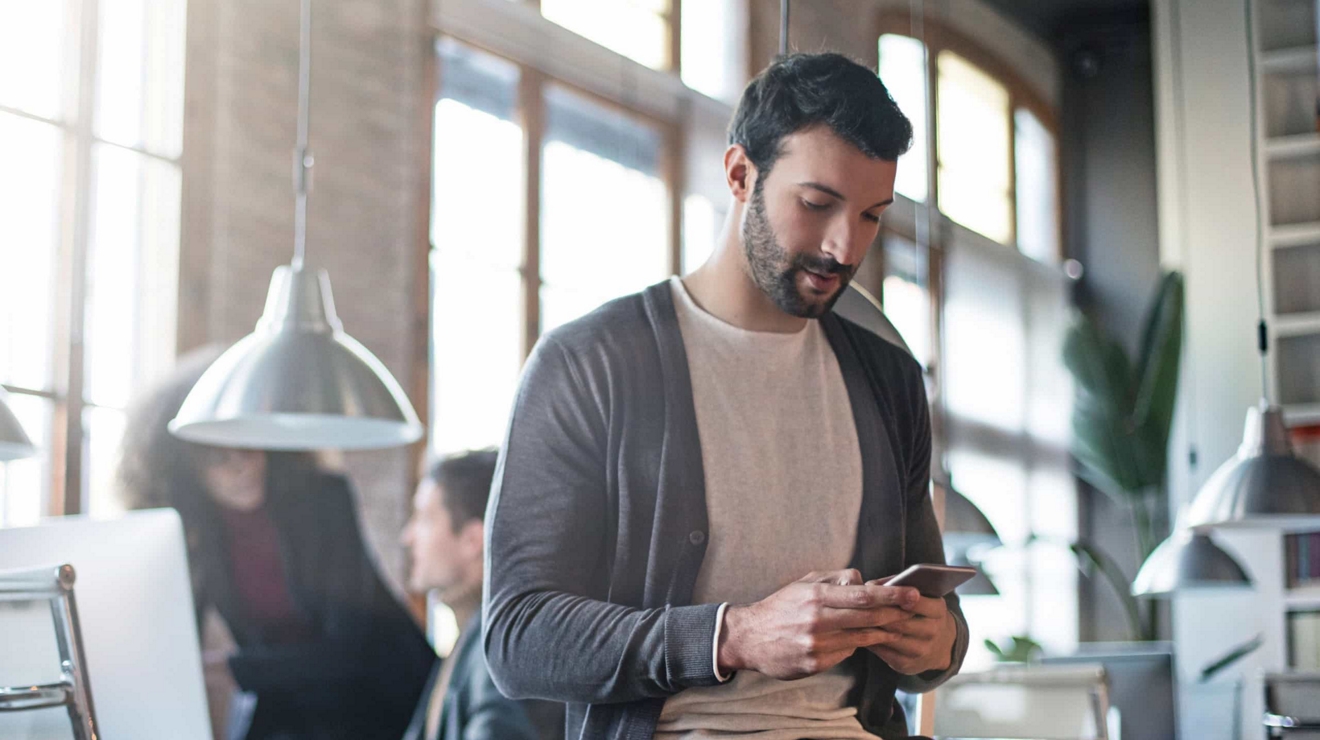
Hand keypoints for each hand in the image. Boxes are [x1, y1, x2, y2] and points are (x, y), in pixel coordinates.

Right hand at [717, 569, 921, 680]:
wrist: (750, 638)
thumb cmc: (780, 607)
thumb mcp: (804, 584)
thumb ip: (834, 579)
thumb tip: (863, 579)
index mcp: (816, 596)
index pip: (863, 595)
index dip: (891, 595)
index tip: (912, 593)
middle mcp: (818, 620)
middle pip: (868, 617)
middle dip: (895, 612)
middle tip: (913, 609)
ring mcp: (817, 644)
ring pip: (861, 638)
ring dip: (882, 631)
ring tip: (895, 626)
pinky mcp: (815, 663)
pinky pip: (846, 653)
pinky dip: (856, 646)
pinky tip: (862, 640)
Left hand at [863, 577, 956, 675]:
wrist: (941, 645)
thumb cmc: (923, 612)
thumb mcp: (921, 596)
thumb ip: (897, 587)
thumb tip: (869, 585)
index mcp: (938, 611)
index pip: (915, 602)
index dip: (895, 597)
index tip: (875, 591)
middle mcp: (932, 632)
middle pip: (898, 622)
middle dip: (876, 613)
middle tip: (854, 604)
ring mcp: (920, 650)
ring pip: (888, 637)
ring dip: (870, 627)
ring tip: (853, 617)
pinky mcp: (906, 664)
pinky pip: (882, 651)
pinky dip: (869, 641)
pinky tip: (858, 632)